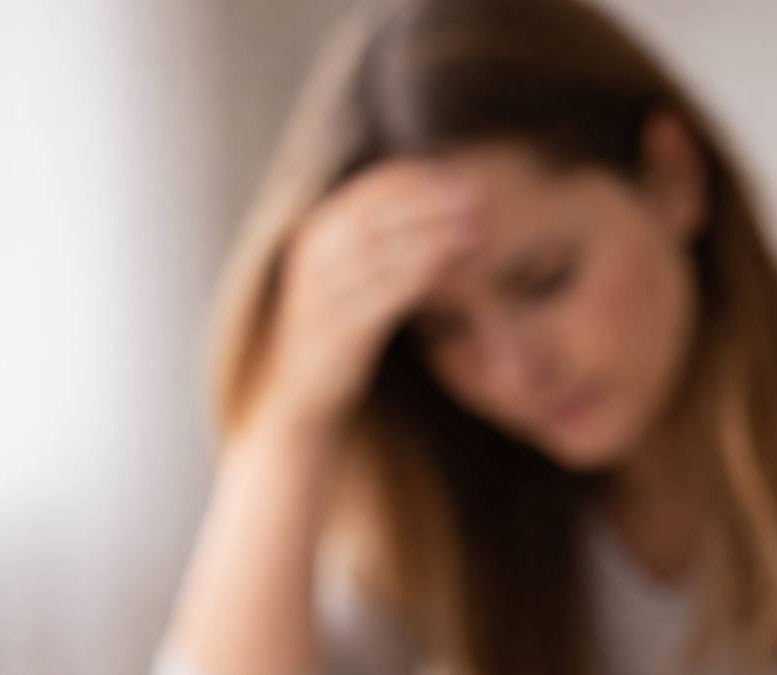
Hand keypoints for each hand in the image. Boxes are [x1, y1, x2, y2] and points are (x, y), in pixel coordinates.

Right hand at [259, 158, 482, 432]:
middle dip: (428, 203)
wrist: (300, 396)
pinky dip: (419, 276)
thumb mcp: (351, 279)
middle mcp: (314, 261)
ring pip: (382, 253)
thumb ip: (380, 243)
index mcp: (316, 237)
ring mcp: (323, 297)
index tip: (458, 177)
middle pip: (377, 216)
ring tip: (476, 231)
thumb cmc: (339, 332)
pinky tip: (450, 268)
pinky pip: (383, 297)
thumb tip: (436, 204)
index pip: (367, 193)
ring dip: (433, 237)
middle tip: (475, 198)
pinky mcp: (339, 335)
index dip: (414, 181)